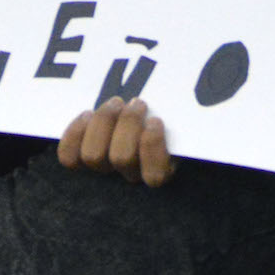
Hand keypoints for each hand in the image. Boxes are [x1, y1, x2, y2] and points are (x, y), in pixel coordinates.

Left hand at [58, 97, 174, 186]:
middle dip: (127, 125)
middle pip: (122, 159)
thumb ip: (183, 115)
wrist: (129, 115)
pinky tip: (86, 114)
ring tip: (115, 103)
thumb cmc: (162, 112)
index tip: (157, 120)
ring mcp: (104, 170)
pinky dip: (75, 133)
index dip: (152, 148)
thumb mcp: (177, 115)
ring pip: (95, 157)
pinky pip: (69, 157)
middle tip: (136, 101)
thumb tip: (205, 98)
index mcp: (160, 169)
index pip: (155, 176)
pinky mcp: (80, 159)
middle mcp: (131, 176)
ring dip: (104, 122)